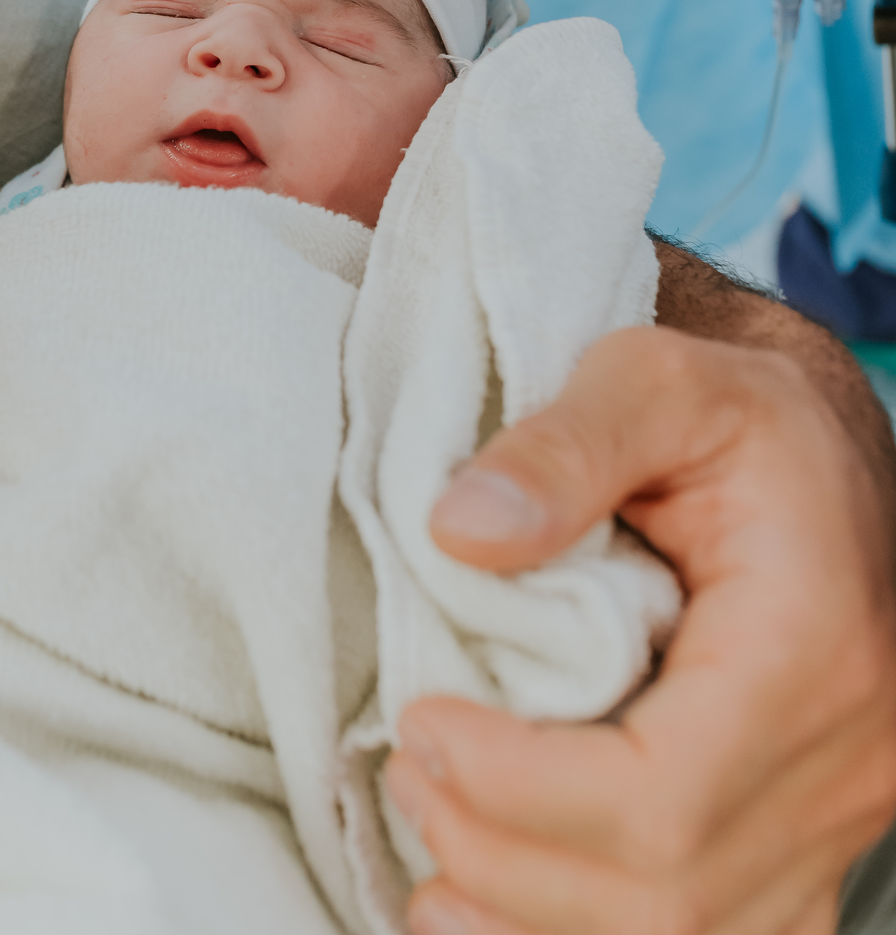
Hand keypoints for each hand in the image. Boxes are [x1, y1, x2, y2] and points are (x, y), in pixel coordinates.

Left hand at [384, 326, 895, 934]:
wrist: (819, 453)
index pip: (661, 796)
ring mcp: (839, 820)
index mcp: (813, 646)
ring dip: (534, 919)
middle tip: (409, 767)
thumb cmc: (735, 413)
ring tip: (434, 841)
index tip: (421, 722)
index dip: (519, 789)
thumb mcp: (652, 377)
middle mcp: (848, 760)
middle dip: (505, 853)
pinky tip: (497, 907)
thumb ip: (562, 446)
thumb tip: (457, 533)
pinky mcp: (809, 845)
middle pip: (665, 898)